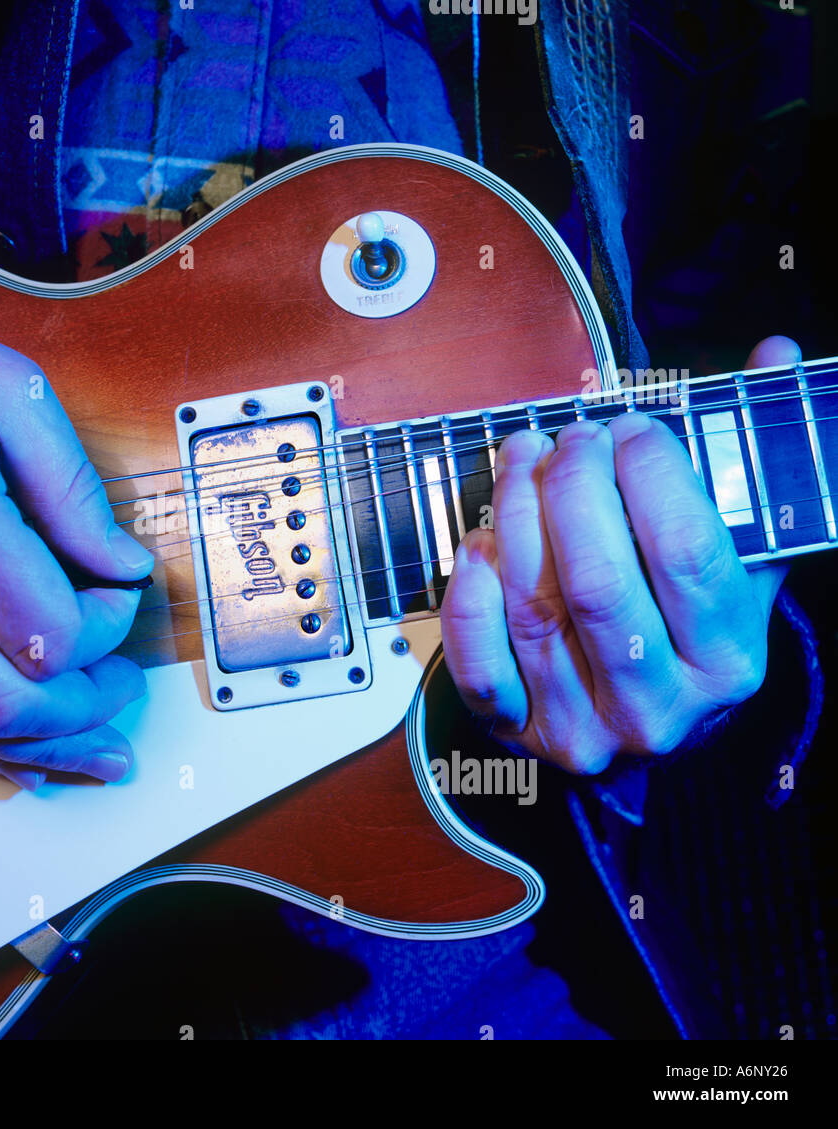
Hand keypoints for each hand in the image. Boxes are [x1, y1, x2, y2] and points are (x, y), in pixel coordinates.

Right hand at [0, 243, 153, 789]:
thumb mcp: (9, 391)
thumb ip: (74, 490)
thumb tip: (124, 568)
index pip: (51, 635)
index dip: (107, 632)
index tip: (118, 597)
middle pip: (4, 705)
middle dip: (82, 714)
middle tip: (119, 692)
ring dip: (33, 749)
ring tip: (90, 748)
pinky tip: (14, 747)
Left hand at [439, 336, 797, 772]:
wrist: (645, 719)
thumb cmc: (686, 621)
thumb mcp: (736, 555)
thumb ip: (749, 463)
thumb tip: (773, 355)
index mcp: (728, 660)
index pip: (686, 552)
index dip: (652, 473)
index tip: (631, 426)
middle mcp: (658, 704)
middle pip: (600, 581)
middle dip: (575, 487)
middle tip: (570, 438)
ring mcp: (582, 726)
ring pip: (533, 608)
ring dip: (515, 515)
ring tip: (520, 458)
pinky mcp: (515, 731)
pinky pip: (477, 663)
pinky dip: (469, 596)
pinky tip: (478, 544)